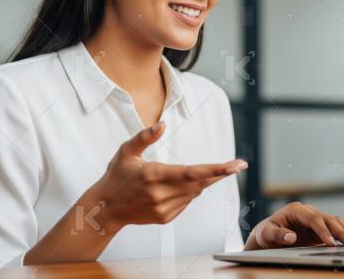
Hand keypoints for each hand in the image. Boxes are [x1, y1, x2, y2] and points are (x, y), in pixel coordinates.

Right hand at [92, 121, 246, 232]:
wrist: (106, 208)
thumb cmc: (117, 176)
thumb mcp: (126, 152)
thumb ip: (144, 137)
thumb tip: (163, 125)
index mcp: (154, 175)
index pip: (193, 172)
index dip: (217, 169)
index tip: (236, 165)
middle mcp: (161, 194)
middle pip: (200, 183)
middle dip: (219, 173)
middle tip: (237, 165)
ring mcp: (164, 208)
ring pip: (195, 193)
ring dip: (203, 181)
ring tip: (205, 172)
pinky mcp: (166, 217)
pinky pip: (187, 202)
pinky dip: (190, 191)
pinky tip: (180, 185)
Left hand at [244, 202, 343, 249]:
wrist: (268, 235)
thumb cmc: (266, 233)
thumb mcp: (267, 234)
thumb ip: (278, 235)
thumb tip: (291, 237)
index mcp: (296, 210)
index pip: (314, 219)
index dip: (323, 231)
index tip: (331, 243)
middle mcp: (308, 212)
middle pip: (328, 219)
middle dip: (341, 232)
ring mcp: (316, 219)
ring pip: (336, 222)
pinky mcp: (321, 228)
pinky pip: (337, 229)